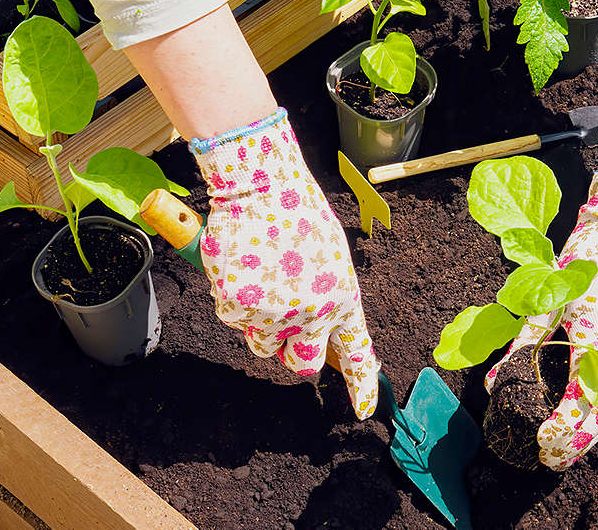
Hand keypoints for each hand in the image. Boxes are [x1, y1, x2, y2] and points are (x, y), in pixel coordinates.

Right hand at [191, 108, 378, 418]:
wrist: (261, 187)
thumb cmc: (298, 217)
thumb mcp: (331, 259)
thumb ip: (331, 298)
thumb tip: (324, 335)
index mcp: (344, 298)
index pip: (357, 352)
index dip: (360, 385)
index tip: (363, 411)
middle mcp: (314, 313)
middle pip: (303, 364)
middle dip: (294, 353)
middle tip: (287, 325)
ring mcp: (275, 313)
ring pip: (263, 345)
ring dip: (261, 325)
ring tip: (264, 280)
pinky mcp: (239, 306)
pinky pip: (234, 322)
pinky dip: (234, 302)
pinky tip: (243, 270)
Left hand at [486, 171, 597, 468]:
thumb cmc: (580, 263)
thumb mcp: (544, 301)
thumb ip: (521, 344)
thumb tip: (494, 385)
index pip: (583, 399)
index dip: (564, 427)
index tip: (542, 443)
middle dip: (579, 440)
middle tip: (551, 462)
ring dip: (594, 426)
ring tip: (568, 447)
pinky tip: (589, 412)